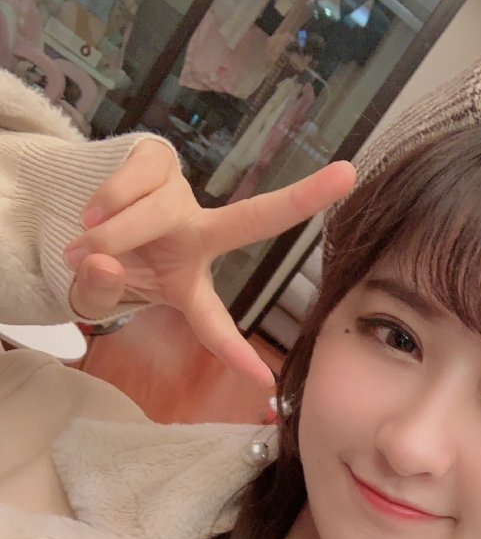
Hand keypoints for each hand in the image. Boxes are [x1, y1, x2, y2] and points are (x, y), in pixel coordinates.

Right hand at [64, 140, 355, 386]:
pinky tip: (91, 213)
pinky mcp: (157, 159)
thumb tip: (102, 263)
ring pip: (155, 215)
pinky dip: (104, 203)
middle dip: (299, 199)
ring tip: (79, 248)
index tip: (264, 379)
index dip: (233, 351)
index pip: (213, 322)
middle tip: (346, 176)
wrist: (76, 210)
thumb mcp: (96, 294)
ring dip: (113, 235)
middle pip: (250, 220)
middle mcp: (197, 236)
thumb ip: (96, 291)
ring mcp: (180, 195)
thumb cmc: (104, 262)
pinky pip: (130, 184)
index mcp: (188, 283)